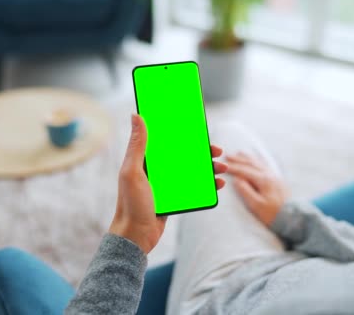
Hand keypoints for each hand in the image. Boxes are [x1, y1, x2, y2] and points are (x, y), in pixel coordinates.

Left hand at [109, 114, 227, 253]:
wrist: (135, 237)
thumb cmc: (131, 205)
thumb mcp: (132, 172)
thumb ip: (137, 145)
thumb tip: (136, 116)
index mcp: (145, 160)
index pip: (167, 140)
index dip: (182, 133)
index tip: (199, 129)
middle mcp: (156, 169)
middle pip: (183, 154)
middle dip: (202, 152)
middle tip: (218, 151)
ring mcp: (166, 183)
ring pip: (191, 170)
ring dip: (208, 168)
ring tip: (222, 168)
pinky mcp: (174, 197)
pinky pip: (193, 186)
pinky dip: (206, 184)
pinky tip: (218, 184)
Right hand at [226, 152, 287, 226]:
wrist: (293, 218)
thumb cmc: (273, 214)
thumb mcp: (256, 205)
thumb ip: (245, 191)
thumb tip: (237, 180)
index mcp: (263, 180)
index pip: (244, 171)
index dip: (233, 167)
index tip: (223, 165)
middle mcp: (269, 175)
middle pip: (251, 164)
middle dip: (238, 159)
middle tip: (227, 156)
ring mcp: (275, 176)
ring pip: (259, 163)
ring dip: (248, 158)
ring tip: (239, 153)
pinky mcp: (278, 180)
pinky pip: (265, 165)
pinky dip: (258, 160)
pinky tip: (256, 160)